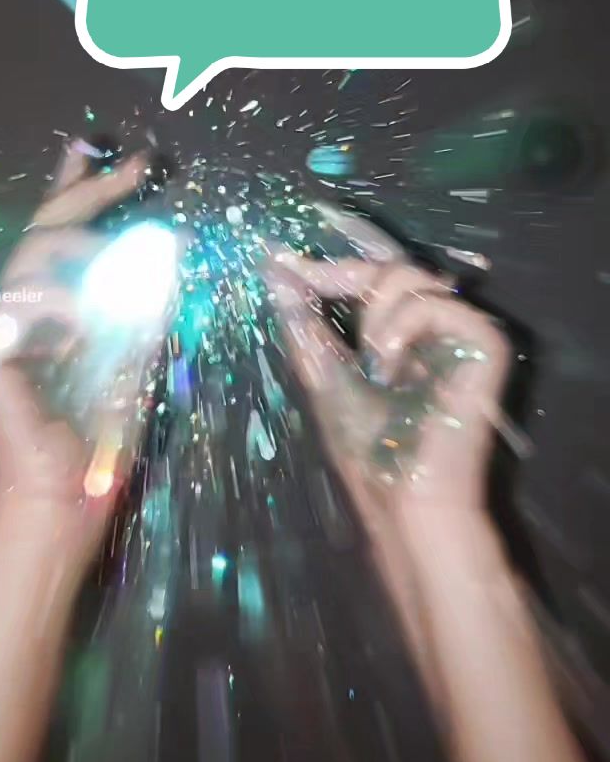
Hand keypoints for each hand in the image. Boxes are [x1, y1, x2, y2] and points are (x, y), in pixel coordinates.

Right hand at [0, 141, 165, 575]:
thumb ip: (147, 311)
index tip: (115, 153)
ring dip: (90, 253)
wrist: (68, 499)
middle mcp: (25, 307)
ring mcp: (3, 325)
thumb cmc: (101, 440)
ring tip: (125, 271)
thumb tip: (167, 253)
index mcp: (59, 307)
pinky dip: (68, 303)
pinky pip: (26, 299)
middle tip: (136, 164)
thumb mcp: (141, 361)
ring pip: (38, 253)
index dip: (84, 191)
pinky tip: (92, 323)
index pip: (67, 236)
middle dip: (92, 190)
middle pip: (48, 228)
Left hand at [264, 242, 509, 522]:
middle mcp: (435, 328)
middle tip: (335, 324)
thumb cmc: (370, 454)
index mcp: (402, 335)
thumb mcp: (324, 378)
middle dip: (349, 285)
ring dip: (376, 319)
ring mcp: (463, 334)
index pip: (371, 278)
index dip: (330, 265)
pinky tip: (392, 367)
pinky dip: (404, 327)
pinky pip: (437, 304)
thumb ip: (304, 325)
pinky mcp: (487, 345)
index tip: (281, 260)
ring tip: (376, 369)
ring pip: (411, 277)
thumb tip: (274, 272)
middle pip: (391, 267)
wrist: (406, 501)